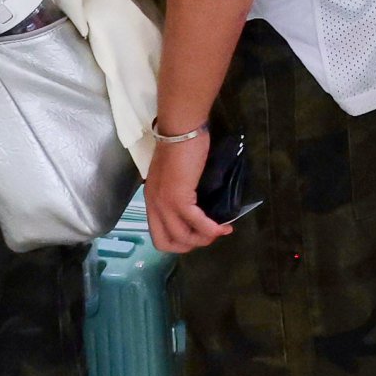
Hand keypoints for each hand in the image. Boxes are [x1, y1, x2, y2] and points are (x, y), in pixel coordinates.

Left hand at [140, 127, 234, 251]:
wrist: (181, 130)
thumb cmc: (181, 145)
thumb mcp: (175, 175)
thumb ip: (178, 191)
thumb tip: (196, 203)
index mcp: (152, 200)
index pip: (159, 236)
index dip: (179, 242)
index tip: (198, 235)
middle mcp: (154, 205)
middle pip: (167, 243)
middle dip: (191, 245)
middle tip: (210, 236)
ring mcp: (164, 203)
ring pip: (182, 236)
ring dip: (204, 239)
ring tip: (221, 231)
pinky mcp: (179, 198)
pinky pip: (196, 222)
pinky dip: (211, 229)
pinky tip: (223, 227)